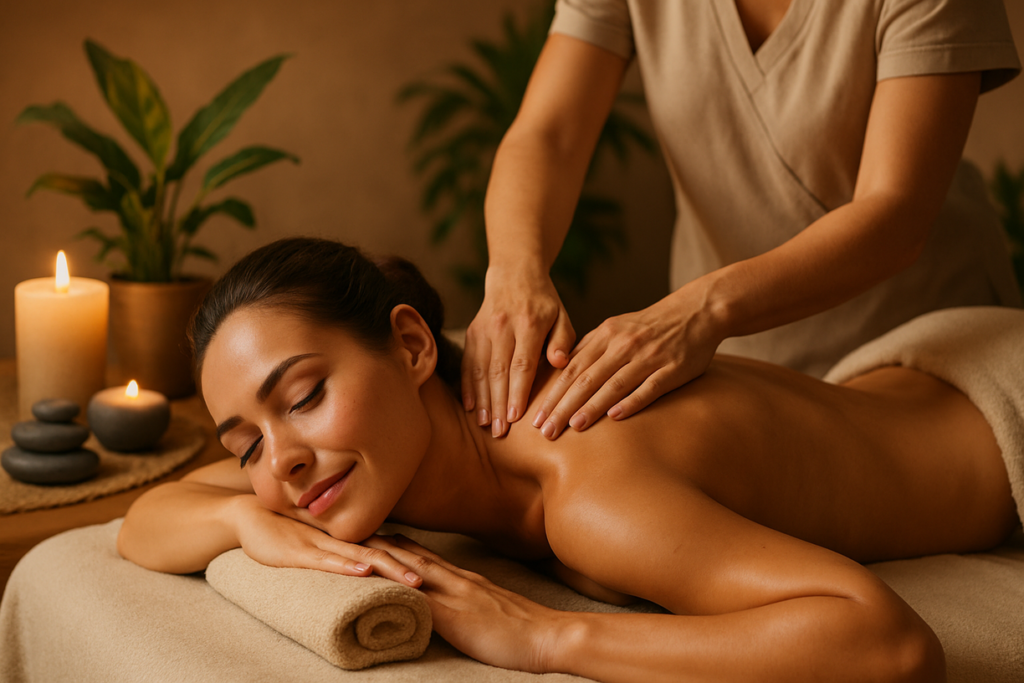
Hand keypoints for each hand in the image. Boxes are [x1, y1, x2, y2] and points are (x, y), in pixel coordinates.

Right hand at [230, 495, 421, 586]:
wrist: (250, 515)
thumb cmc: (287, 530)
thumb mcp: (321, 543)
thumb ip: (343, 552)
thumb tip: (369, 567)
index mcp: (348, 537)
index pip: (387, 548)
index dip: (410, 561)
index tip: (434, 575)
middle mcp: (340, 538)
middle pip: (383, 552)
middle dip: (408, 567)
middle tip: (434, 581)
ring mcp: (321, 544)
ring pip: (361, 557)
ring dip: (389, 569)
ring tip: (412, 581)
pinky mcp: (299, 552)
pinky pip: (326, 560)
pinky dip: (346, 566)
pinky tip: (363, 572)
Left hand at [364, 534, 567, 673]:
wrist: (550, 634)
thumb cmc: (527, 626)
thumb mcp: (493, 606)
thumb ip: (472, 601)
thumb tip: (453, 605)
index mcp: (466, 578)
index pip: (425, 554)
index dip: (398, 544)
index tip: (375, 534)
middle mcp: (458, 579)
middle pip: (412, 554)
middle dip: (381, 543)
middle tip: (352, 530)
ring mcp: (456, 594)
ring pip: (412, 569)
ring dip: (383, 557)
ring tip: (356, 546)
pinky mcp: (455, 616)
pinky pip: (419, 600)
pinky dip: (396, 589)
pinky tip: (376, 586)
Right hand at [462, 267, 575, 437]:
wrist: (514, 274)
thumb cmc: (544, 303)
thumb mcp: (562, 316)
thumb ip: (563, 340)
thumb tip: (561, 363)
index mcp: (530, 322)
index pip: (522, 363)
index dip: (518, 392)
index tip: (516, 417)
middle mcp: (503, 325)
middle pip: (498, 371)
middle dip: (498, 403)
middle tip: (500, 432)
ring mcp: (484, 329)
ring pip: (480, 369)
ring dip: (482, 399)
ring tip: (485, 425)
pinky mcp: (472, 332)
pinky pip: (468, 363)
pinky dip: (468, 386)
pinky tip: (471, 407)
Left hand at [532, 285, 723, 438]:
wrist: (695, 312)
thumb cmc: (649, 326)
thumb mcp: (616, 328)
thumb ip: (590, 348)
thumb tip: (560, 371)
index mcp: (606, 335)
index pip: (571, 369)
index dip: (551, 394)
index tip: (534, 416)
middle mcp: (623, 346)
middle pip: (586, 379)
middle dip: (563, 406)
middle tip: (544, 430)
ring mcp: (648, 357)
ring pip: (613, 384)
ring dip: (591, 406)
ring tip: (572, 427)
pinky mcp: (671, 369)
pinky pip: (648, 387)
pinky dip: (631, 401)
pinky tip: (615, 417)